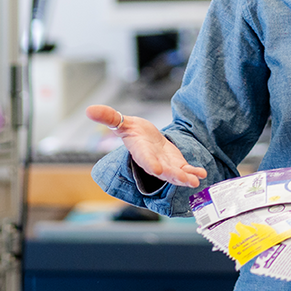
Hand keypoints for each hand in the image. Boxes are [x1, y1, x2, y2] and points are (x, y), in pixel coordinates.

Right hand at [86, 104, 207, 188]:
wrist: (146, 140)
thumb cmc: (134, 132)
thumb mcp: (122, 122)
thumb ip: (108, 117)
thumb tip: (89, 110)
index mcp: (140, 151)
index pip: (144, 158)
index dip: (150, 163)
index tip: (157, 169)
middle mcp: (153, 162)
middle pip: (163, 171)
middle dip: (173, 176)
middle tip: (183, 180)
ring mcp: (166, 165)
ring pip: (176, 174)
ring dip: (186, 178)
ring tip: (195, 180)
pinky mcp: (176, 164)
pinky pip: (185, 170)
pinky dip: (193, 171)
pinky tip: (202, 173)